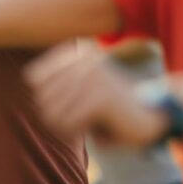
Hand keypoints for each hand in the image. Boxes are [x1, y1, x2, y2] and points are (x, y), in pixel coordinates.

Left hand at [26, 43, 168, 147]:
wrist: (152, 116)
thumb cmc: (111, 106)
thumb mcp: (80, 87)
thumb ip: (54, 84)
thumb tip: (30, 91)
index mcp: (76, 51)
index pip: (33, 79)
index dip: (46, 98)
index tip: (70, 102)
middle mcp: (83, 59)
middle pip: (40, 98)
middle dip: (55, 115)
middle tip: (80, 118)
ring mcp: (92, 77)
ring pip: (51, 113)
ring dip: (66, 126)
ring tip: (88, 123)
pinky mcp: (101, 97)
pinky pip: (68, 124)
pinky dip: (78, 132)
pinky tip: (97, 129)